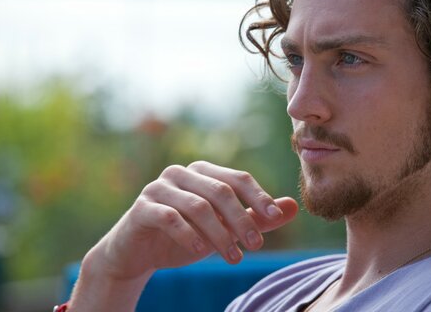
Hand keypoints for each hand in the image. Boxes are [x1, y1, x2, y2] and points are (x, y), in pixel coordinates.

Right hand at [84, 161, 298, 281]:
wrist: (137, 253)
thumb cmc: (186, 236)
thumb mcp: (224, 228)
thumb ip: (256, 216)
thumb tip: (293, 206)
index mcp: (203, 171)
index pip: (238, 178)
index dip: (258, 196)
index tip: (274, 217)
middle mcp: (181, 173)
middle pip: (220, 191)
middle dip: (242, 219)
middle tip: (256, 245)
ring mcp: (158, 188)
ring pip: (198, 206)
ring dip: (219, 234)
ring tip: (234, 258)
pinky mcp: (141, 208)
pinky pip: (169, 217)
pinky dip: (187, 235)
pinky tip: (200, 252)